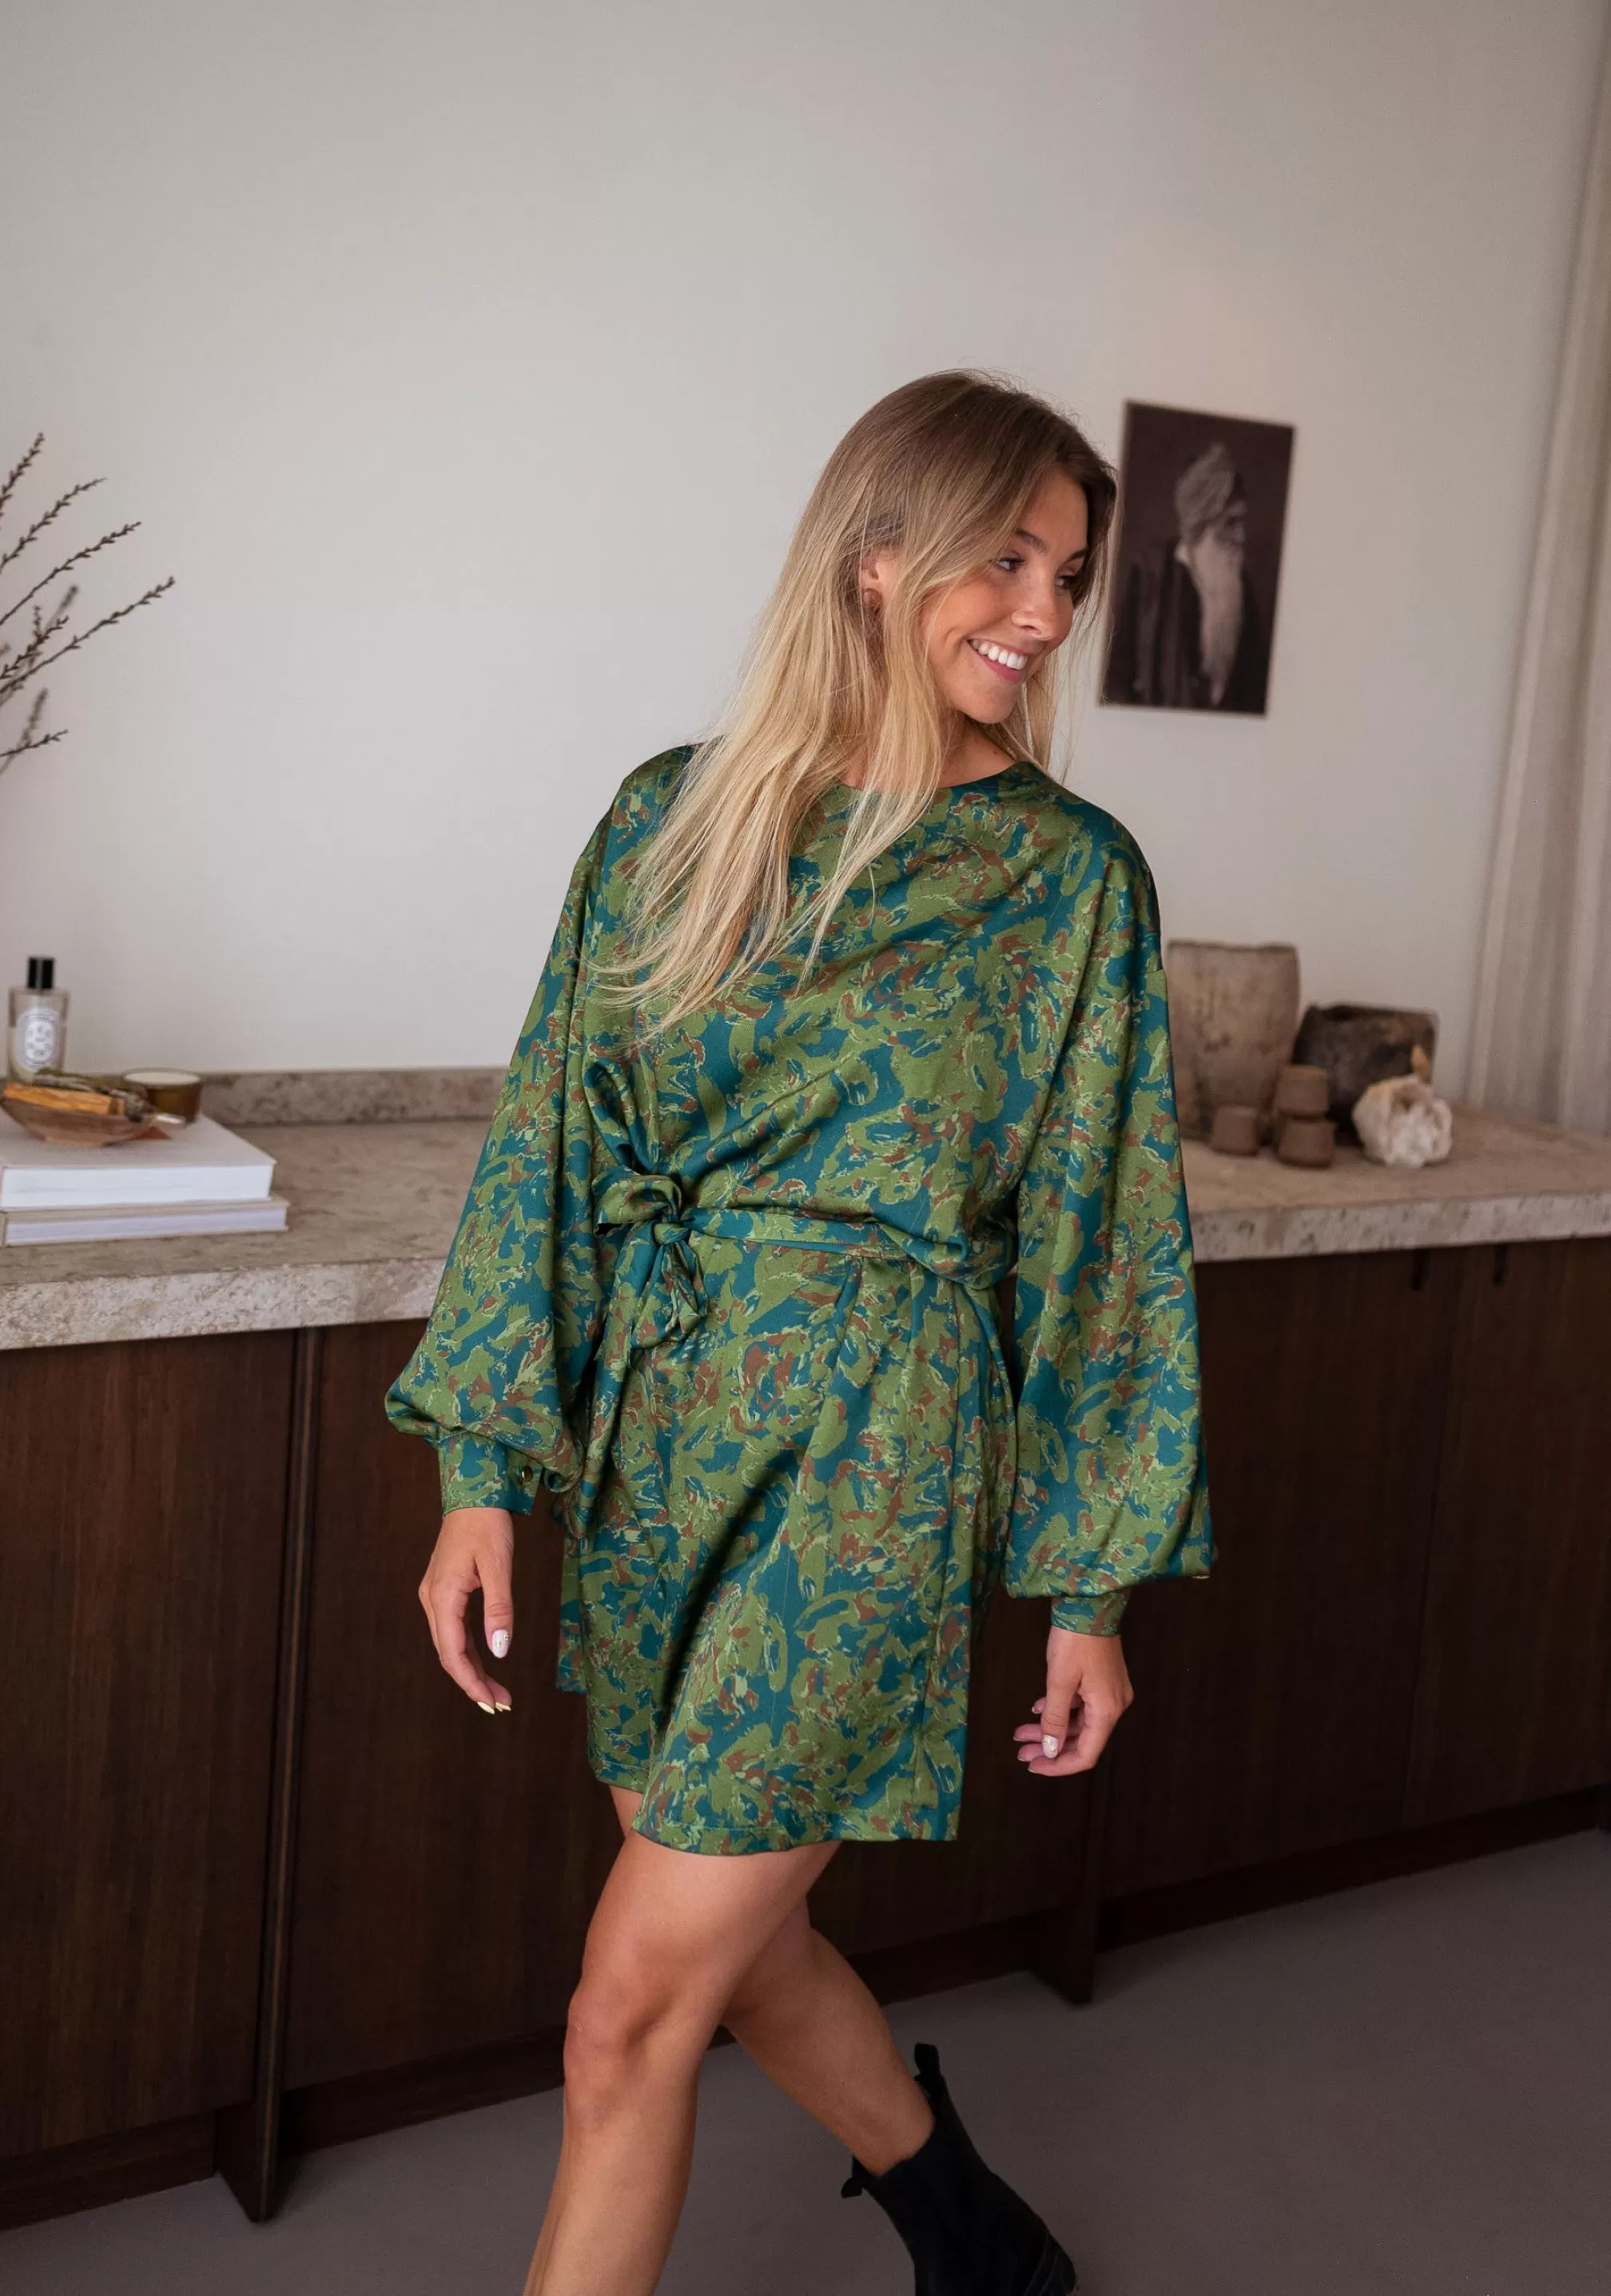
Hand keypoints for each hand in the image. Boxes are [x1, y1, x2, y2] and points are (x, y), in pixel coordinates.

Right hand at [418, 1506, 515, 1712]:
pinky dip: (468, 1651)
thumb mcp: (499, 1566)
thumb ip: (499, 1609)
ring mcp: (435, 1596)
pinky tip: (484, 1663)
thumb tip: (499, 1651)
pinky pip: (453, 1630)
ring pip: (450, 1644)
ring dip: (471, 1669)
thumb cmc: (487, 1525)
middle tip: (501, 1704)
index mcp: (442, 1596)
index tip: (491, 1703)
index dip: (470, 1682)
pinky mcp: (443, 1591)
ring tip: (496, 1691)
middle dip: (473, 1682)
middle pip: (449, 1654)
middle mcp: (432, 1600)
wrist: (473, 1495)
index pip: (452, 1653)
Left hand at [1014, 1623, 1132, 1776]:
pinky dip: (1060, 1710)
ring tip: (1021, 1732)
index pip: (1086, 1754)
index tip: (1033, 1765)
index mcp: (1107, 1711)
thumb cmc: (1074, 1641)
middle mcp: (1113, 1706)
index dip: (1059, 1765)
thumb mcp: (1059, 1682)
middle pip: (1082, 1739)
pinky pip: (1081, 1705)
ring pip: (1079, 1722)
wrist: (1089, 1603)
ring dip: (1051, 1728)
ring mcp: (1109, 1692)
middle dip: (1050, 1747)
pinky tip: (1037, 1709)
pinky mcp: (1102, 1679)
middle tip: (1021, 1751)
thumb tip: (1051, 1751)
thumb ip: (1055, 1719)